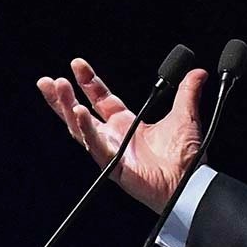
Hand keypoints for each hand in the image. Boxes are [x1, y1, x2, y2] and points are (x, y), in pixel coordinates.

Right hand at [37, 58, 208, 212]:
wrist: (191, 182)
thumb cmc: (186, 157)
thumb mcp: (185, 115)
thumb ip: (187, 92)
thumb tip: (197, 71)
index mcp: (126, 124)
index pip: (101, 99)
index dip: (88, 82)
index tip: (77, 64)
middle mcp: (114, 138)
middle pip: (80, 115)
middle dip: (63, 97)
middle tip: (50, 80)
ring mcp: (111, 152)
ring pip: (81, 130)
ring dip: (67, 108)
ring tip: (58, 88)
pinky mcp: (114, 167)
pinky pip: (96, 148)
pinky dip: (86, 130)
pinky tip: (78, 112)